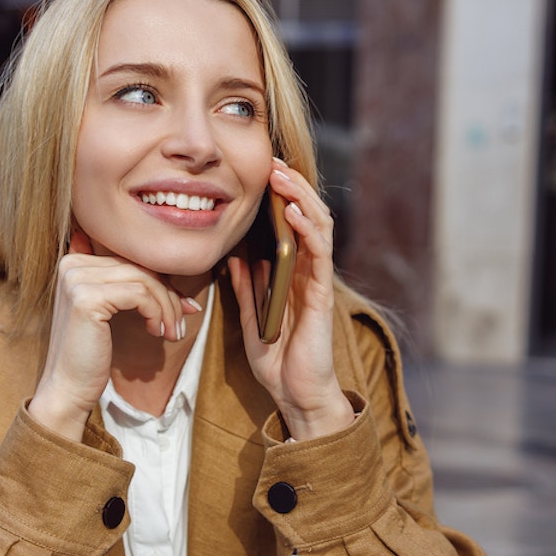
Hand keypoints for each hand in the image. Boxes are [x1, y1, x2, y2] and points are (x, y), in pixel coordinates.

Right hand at [28, 232, 198, 440]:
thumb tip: (174, 272)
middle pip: (138, 267)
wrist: (67, 388)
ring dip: (167, 307)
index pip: (130, 261)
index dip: (161, 282)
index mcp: (74, 262)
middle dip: (169, 295)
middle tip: (180, 324)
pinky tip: (156, 333)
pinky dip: (156, 314)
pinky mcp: (87, 299)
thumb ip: (129, 285)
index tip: (184, 307)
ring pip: (144, 279)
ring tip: (172, 333)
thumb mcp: (110, 310)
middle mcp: (72, 265)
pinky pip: (140, 295)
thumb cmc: (91, 354)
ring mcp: (77, 280)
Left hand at [229, 159, 353, 440]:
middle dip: (290, 185)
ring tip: (281, 174)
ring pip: (318, 226)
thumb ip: (246, 287)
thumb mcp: (251, 317)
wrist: (296, 395)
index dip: (280, 196)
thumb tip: (234, 256)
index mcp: (293, 275)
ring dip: (300, 196)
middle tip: (270, 160)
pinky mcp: (322, 294)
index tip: (260, 171)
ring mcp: (318, 281)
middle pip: (307, 216)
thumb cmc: (278, 360)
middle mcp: (309, 272)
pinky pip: (319, 254)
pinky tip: (292, 211)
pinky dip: (307, 228)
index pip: (292, 225)